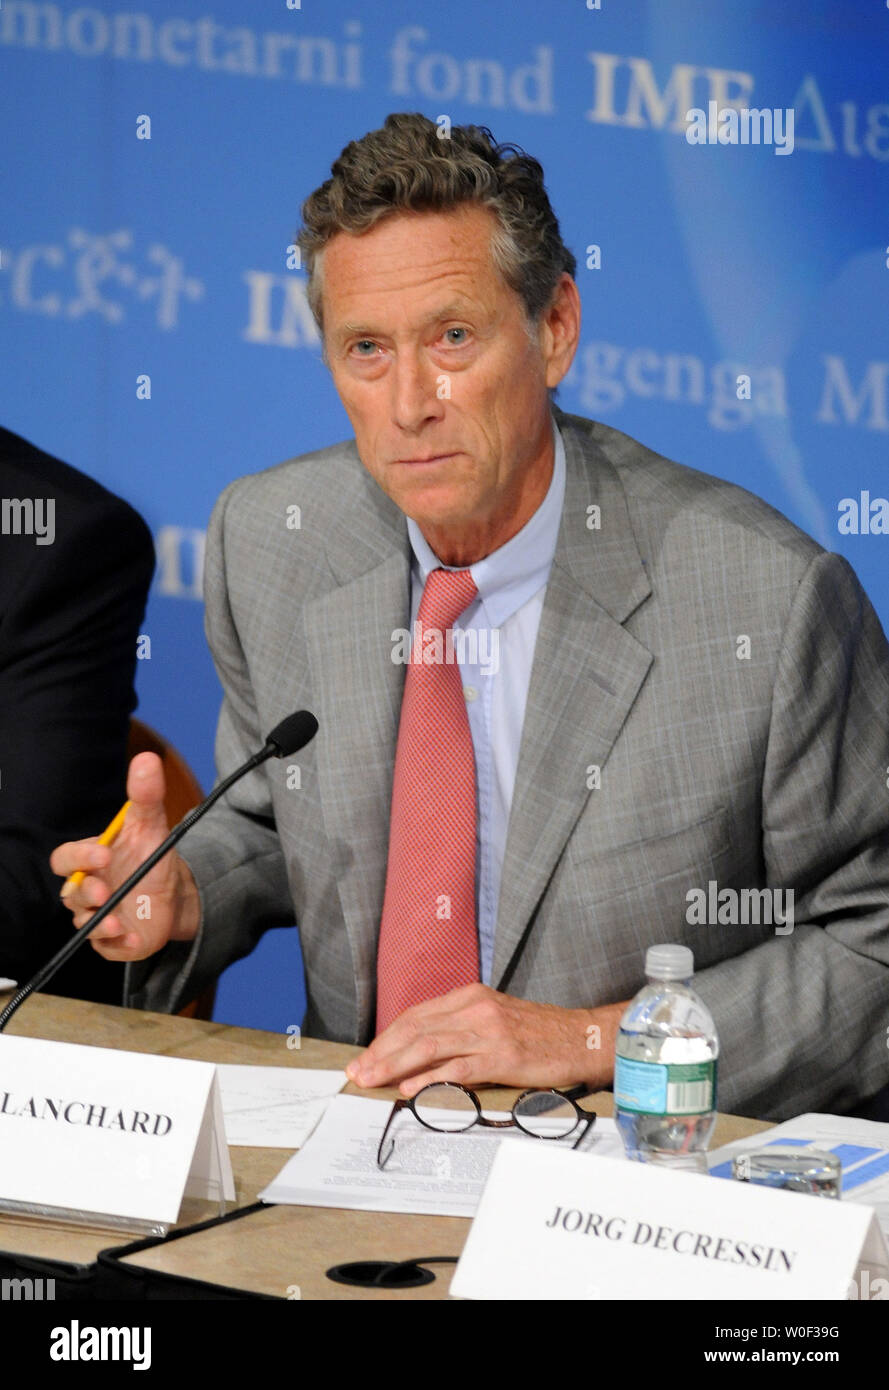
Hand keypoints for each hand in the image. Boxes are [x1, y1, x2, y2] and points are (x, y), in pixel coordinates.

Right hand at [50, 752, 199, 960]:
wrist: (175, 892)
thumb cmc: (152, 856)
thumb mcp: (152, 824)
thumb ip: (146, 795)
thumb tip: (146, 759)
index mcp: (89, 860)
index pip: (66, 858)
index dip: (80, 857)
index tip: (104, 853)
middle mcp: (87, 890)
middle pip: (70, 893)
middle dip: (85, 893)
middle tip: (105, 891)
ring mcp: (97, 917)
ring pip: (84, 924)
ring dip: (99, 924)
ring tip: (118, 921)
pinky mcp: (112, 941)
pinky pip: (107, 947)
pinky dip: (119, 945)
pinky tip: (134, 938)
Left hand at [345, 983, 627, 1095]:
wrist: (584, 1038)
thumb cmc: (540, 1033)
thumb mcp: (495, 1018)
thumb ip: (460, 1028)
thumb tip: (419, 1054)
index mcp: (470, 996)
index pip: (416, 1016)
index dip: (386, 1038)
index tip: (365, 1058)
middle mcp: (475, 1008)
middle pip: (416, 1028)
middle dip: (381, 1052)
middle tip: (357, 1073)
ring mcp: (489, 1031)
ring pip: (429, 1045)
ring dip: (394, 1065)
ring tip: (372, 1081)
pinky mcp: (503, 1056)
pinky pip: (458, 1067)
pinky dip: (430, 1078)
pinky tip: (409, 1088)